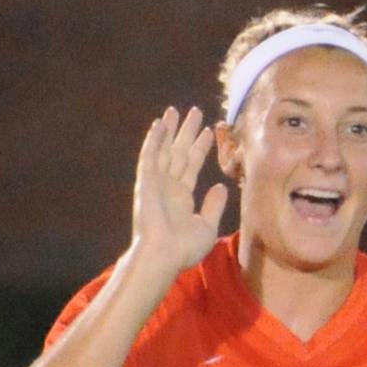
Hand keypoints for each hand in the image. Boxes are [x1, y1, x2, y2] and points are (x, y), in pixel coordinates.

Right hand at [129, 107, 230, 282]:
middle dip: (187, 132)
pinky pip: (149, 156)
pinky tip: (159, 124)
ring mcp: (155, 183)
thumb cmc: (184, 249)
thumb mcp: (207, 226)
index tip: (209, 131)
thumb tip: (221, 185)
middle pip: (179, 152)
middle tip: (195, 111)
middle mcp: (168, 187)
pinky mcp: (145, 181)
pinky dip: (154, 140)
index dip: (200, 147)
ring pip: (164, 149)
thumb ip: (213, 205)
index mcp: (181, 197)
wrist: (163, 256)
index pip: (192, 165)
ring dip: (169, 130)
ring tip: (175, 110)